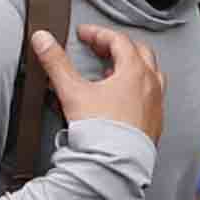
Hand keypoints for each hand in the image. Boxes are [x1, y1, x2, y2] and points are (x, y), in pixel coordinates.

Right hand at [36, 19, 160, 132]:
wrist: (115, 165)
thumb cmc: (100, 131)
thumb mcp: (72, 92)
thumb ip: (56, 63)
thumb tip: (43, 40)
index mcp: (135, 72)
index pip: (119, 41)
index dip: (98, 33)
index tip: (84, 34)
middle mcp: (151, 85)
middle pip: (138, 53)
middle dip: (116, 47)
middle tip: (97, 48)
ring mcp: (156, 104)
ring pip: (150, 74)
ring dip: (131, 67)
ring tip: (111, 72)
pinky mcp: (155, 122)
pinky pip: (151, 97)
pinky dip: (137, 90)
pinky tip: (122, 100)